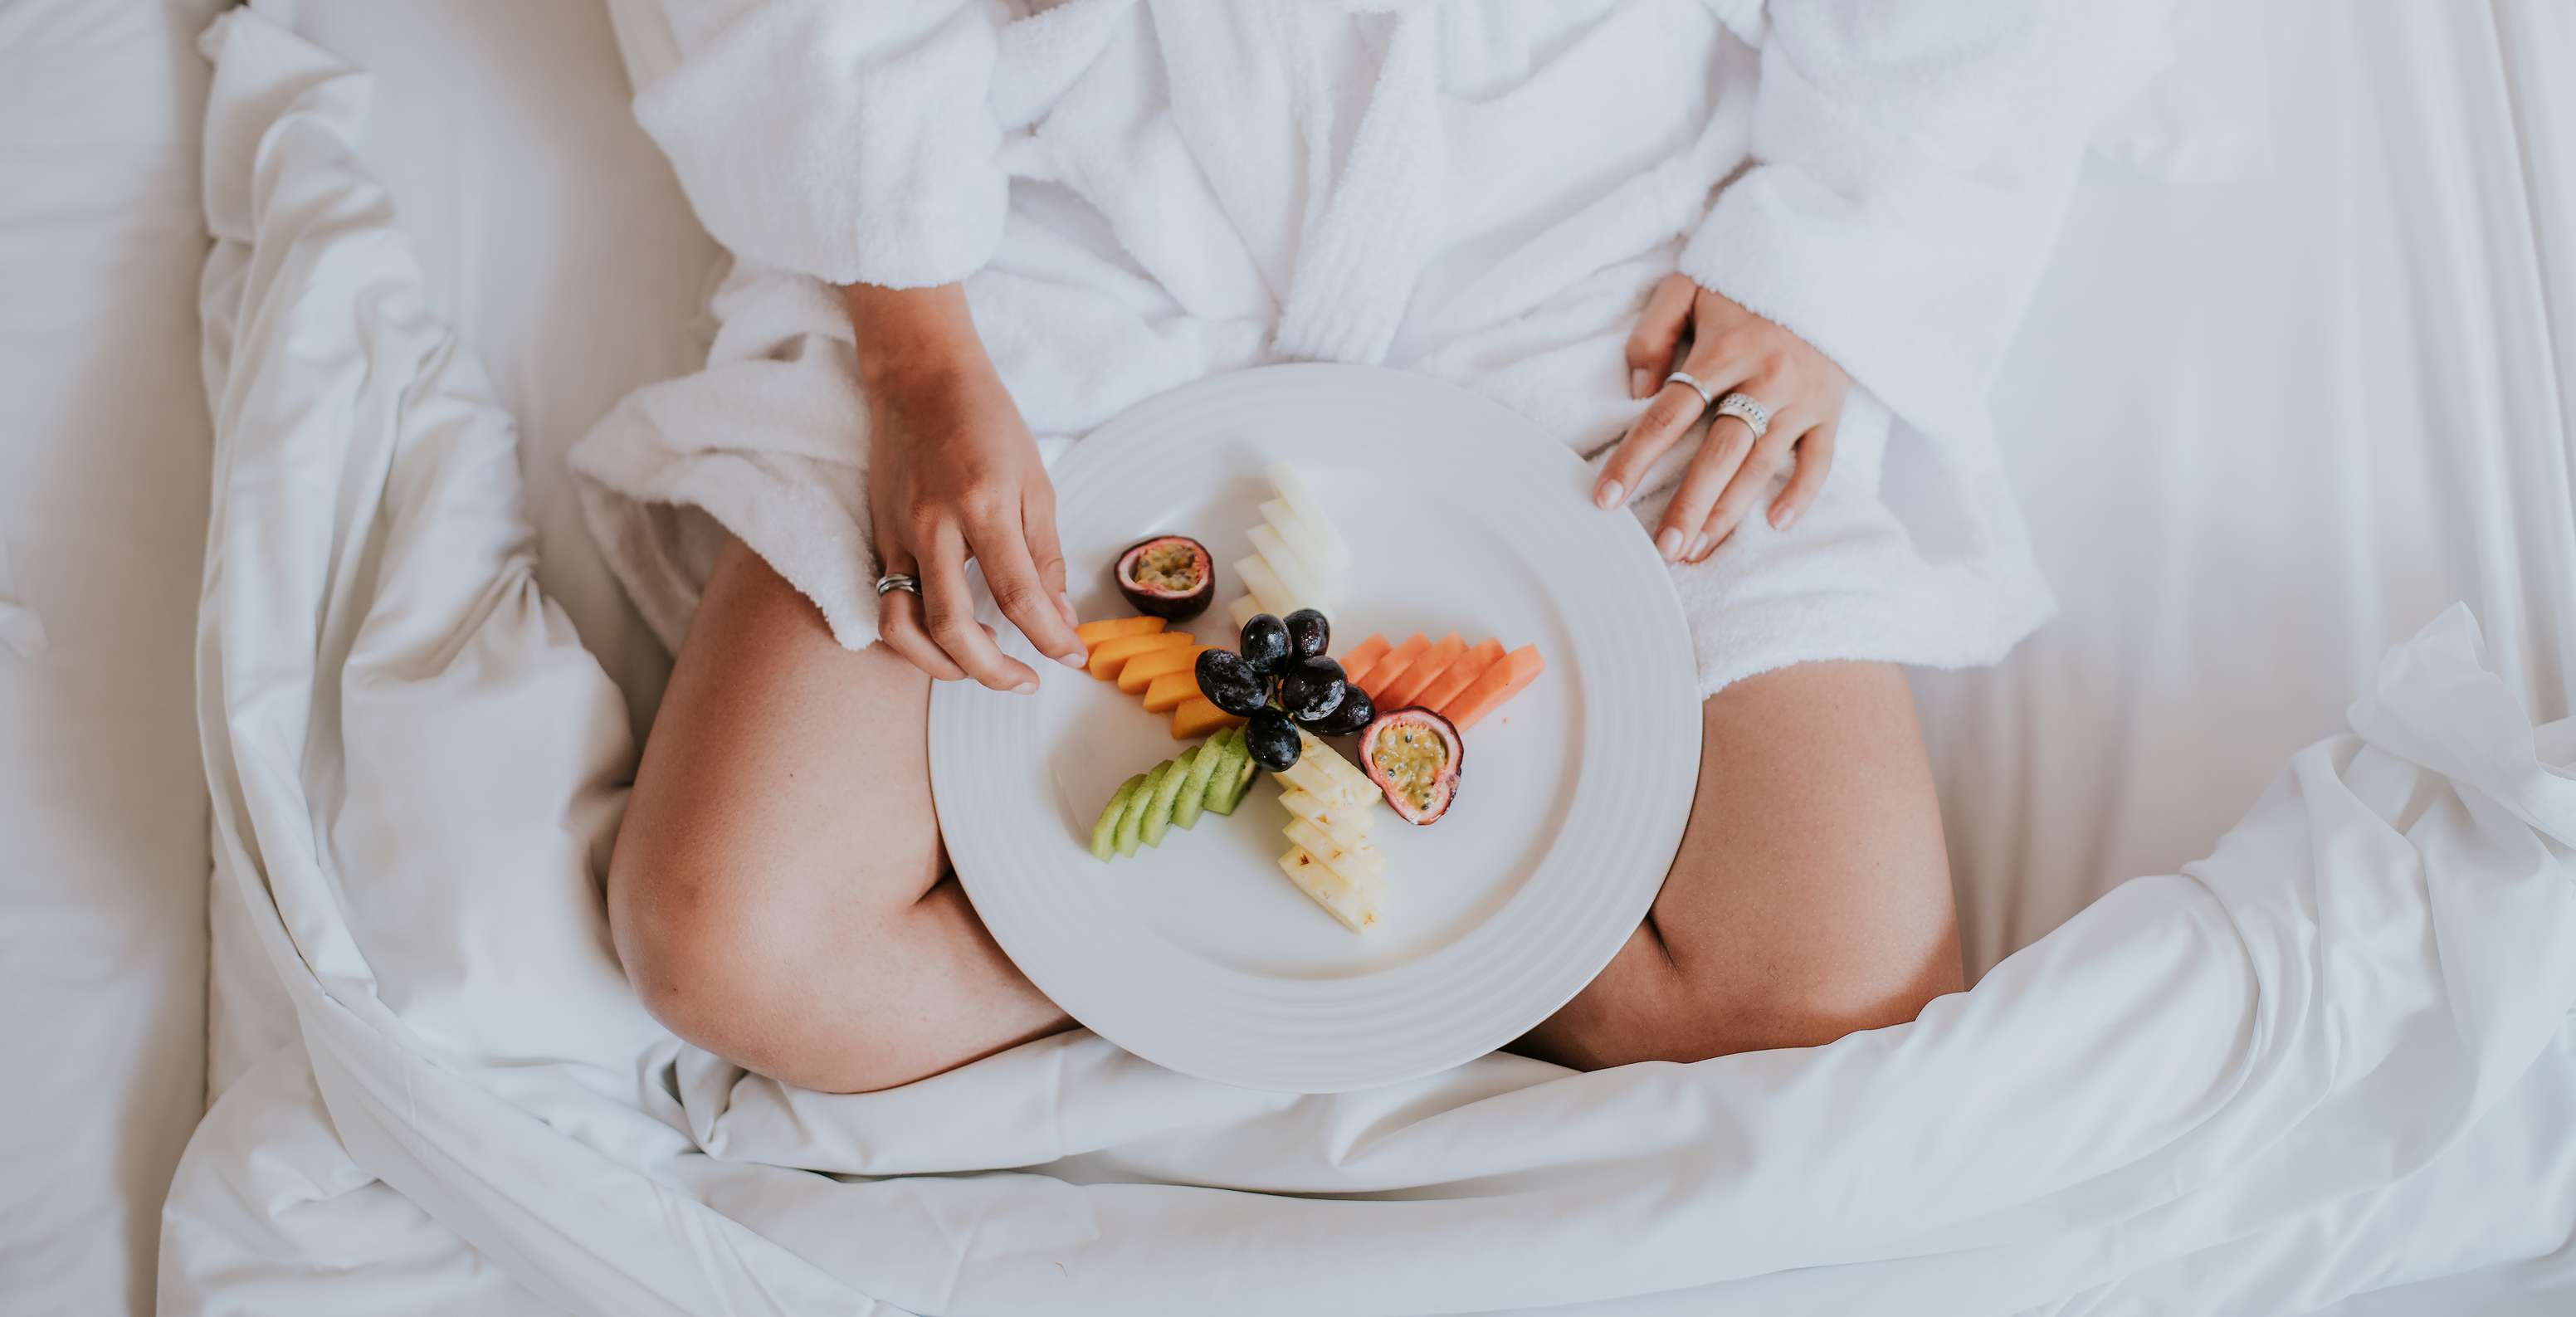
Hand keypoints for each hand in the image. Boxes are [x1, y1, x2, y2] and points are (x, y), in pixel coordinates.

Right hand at [850, 284, 1087, 689]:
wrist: (918, 377)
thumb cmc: (984, 420)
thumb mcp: (1035, 482)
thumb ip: (1045, 556)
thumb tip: (1061, 617)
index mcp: (983, 506)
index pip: (1019, 596)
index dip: (1050, 639)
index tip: (1073, 658)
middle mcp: (933, 527)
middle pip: (953, 629)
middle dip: (993, 672)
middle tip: (1028, 681)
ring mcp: (897, 535)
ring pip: (903, 629)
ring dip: (943, 665)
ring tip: (982, 664)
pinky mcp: (879, 538)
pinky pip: (889, 605)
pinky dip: (918, 637)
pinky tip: (951, 636)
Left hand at [1596, 274, 1848, 562]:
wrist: (1825, 260)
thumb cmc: (1741, 281)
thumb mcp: (1687, 287)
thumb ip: (1653, 333)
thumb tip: (1637, 392)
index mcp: (1724, 350)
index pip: (1669, 413)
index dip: (1635, 458)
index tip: (1606, 498)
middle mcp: (1765, 378)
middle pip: (1719, 452)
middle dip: (1689, 505)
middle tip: (1663, 549)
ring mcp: (1802, 397)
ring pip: (1762, 465)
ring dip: (1729, 512)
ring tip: (1697, 550)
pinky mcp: (1830, 407)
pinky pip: (1820, 459)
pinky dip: (1801, 493)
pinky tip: (1774, 524)